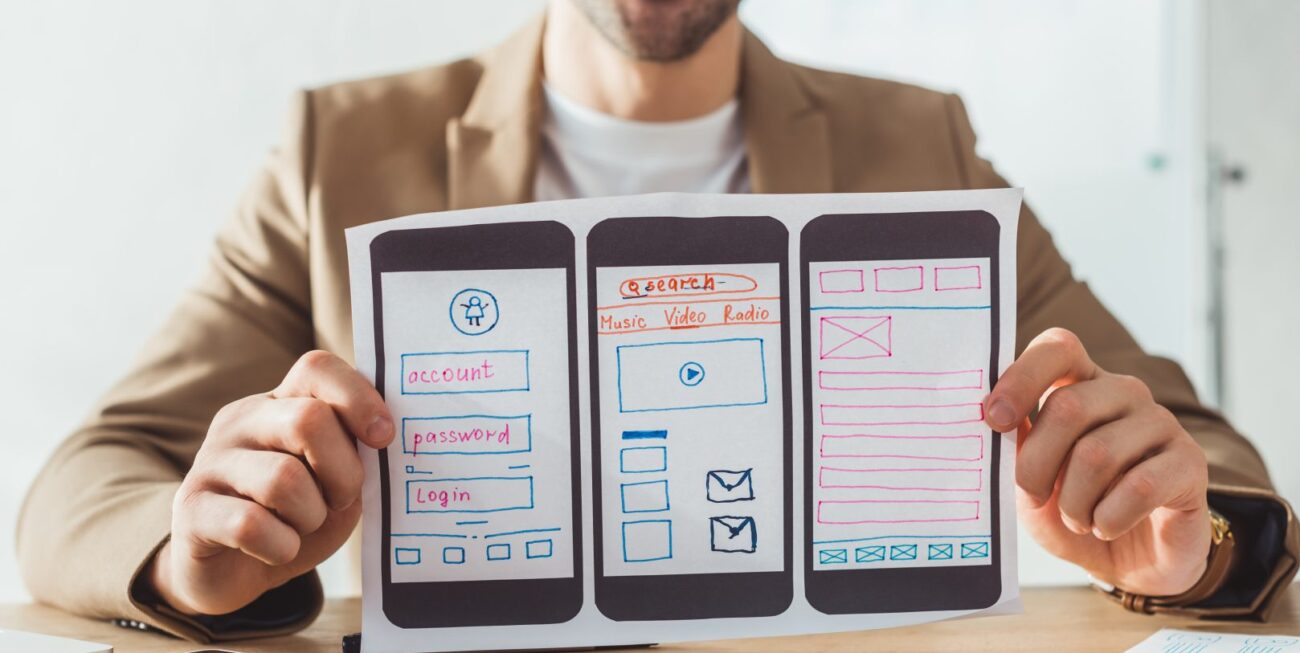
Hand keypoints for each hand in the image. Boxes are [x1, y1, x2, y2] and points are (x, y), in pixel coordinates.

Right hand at [147, 351, 393, 614]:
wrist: (230, 571)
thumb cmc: (294, 519)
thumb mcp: (335, 483)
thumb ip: (357, 455)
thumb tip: (385, 439)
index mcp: (280, 403)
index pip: (317, 368)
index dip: (359, 398)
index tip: (384, 438)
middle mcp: (241, 422)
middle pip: (308, 420)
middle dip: (344, 471)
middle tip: (342, 499)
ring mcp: (210, 463)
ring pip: (283, 479)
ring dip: (311, 515)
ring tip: (304, 526)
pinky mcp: (190, 510)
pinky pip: (250, 524)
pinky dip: (281, 545)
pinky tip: (278, 549)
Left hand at [985, 328, 1210, 595]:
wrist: (1132, 564)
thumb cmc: (1075, 515)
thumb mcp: (1032, 486)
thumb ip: (1016, 450)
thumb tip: (992, 417)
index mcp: (1081, 385)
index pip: (1058, 349)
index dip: (1022, 377)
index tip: (994, 420)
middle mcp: (1124, 393)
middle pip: (1068, 407)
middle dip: (1036, 464)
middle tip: (1034, 497)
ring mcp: (1161, 424)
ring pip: (1098, 453)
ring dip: (1073, 501)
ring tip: (1077, 519)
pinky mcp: (1190, 463)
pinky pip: (1139, 486)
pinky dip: (1108, 517)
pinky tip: (1105, 526)